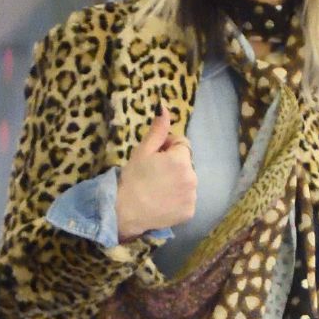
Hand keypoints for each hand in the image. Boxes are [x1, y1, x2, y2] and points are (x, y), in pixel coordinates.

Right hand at [116, 105, 196, 240]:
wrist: (126, 212)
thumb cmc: (132, 179)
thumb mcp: (142, 151)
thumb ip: (158, 130)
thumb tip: (164, 107)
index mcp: (181, 159)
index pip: (182, 144)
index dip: (168, 147)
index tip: (155, 156)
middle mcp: (192, 177)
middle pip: (186, 163)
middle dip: (174, 165)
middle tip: (154, 174)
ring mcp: (192, 196)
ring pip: (187, 181)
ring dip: (177, 181)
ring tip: (158, 189)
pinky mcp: (190, 211)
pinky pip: (187, 199)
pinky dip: (178, 199)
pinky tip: (163, 202)